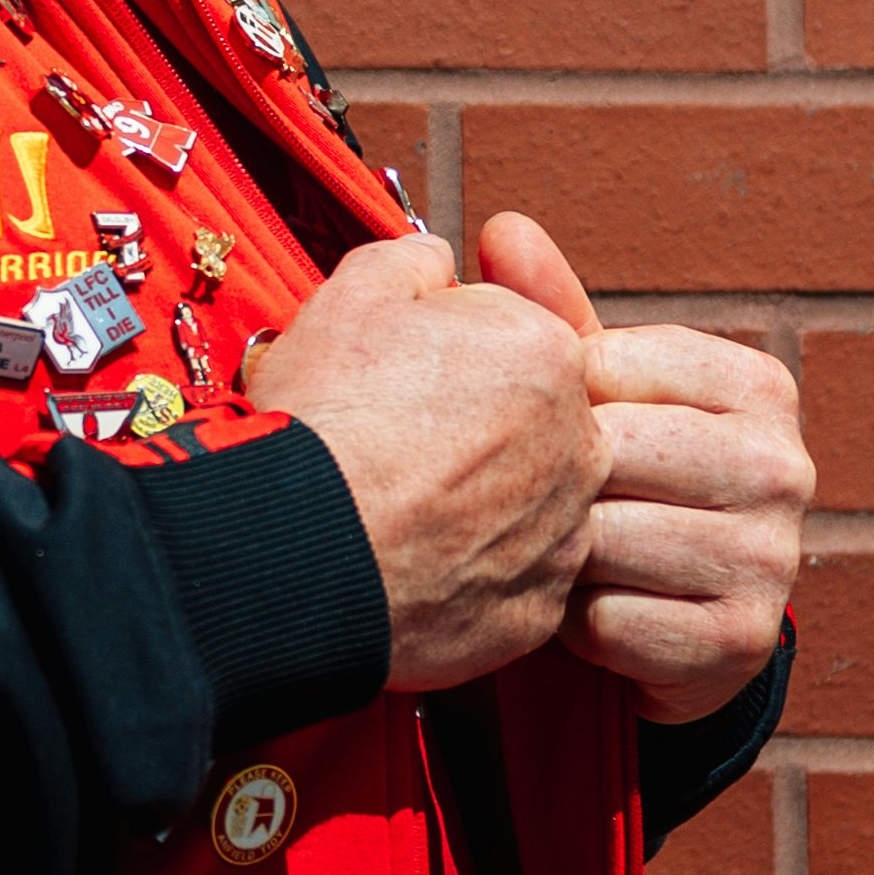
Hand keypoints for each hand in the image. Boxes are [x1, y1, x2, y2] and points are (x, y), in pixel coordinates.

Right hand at [241, 234, 602, 694]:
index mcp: (546, 355)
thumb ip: (413, 260)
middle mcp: (579, 446)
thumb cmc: (323, 420)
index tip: (403, 381)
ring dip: (478, 506)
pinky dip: (469, 577)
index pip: (515, 341)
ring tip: (398, 510)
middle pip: (533, 427)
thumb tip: (434, 261)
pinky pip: (511, 585)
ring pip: (528, 507)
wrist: (294, 546)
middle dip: (477, 432)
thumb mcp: (353, 293)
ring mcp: (563, 536)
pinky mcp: (536, 613)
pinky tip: (410, 565)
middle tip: (398, 447)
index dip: (450, 357)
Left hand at [477, 212, 809, 722]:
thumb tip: (502, 226)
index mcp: (756, 386)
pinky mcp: (739, 640)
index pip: (611, 367)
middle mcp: (784, 466)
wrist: (671, 630)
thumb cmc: (623, 488)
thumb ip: (552, 316)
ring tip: (557, 558)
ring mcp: (771, 557)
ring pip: (605, 541)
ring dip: (556, 559)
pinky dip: (573, 625)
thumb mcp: (595, 397)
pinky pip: (609, 622)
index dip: (551, 405)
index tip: (544, 430)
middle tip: (533, 505)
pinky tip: (580, 615)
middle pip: (608, 454)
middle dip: (552, 485)